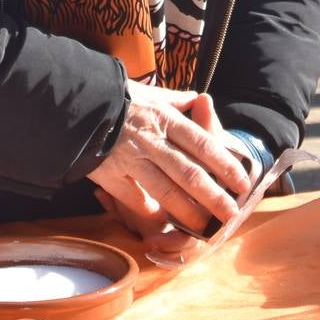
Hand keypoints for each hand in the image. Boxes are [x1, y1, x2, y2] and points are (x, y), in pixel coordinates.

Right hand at [86, 84, 251, 253]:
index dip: (224, 164)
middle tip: (231, 213)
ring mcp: (130, 158)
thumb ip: (179, 101)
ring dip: (187, 211)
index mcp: (165, 118)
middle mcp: (151, 139)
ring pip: (164, 189)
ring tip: (205, 226)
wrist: (78, 103)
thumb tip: (201, 100)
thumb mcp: (152, 93)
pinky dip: (148, 210)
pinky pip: (133, 197)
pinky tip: (162, 222)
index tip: (242, 182)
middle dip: (213, 195)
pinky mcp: (110, 173)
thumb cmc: (119, 98)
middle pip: (188, 172)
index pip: (202, 144)